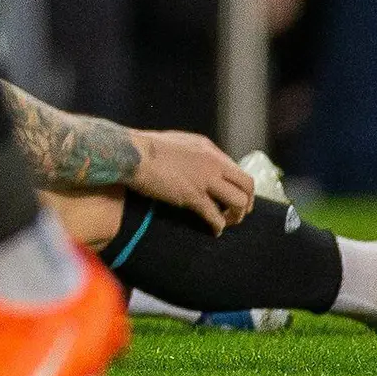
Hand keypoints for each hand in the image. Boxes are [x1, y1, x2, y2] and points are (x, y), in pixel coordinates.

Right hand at [125, 126, 256, 230]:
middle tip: (238, 213)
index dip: (240, 187)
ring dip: (235, 216)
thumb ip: (193, 155)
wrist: (130, 153)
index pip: (237, 170)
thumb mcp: (177, 143)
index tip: (235, 197)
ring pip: (237, 202)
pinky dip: (217, 227)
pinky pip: (215, 216)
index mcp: (208, 148)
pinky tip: (213, 232)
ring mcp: (204, 180)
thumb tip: (198, 167)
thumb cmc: (144, 147)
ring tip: (225, 223)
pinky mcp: (193, 196)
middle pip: (246, 185)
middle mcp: (212, 162)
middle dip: (247, 202)